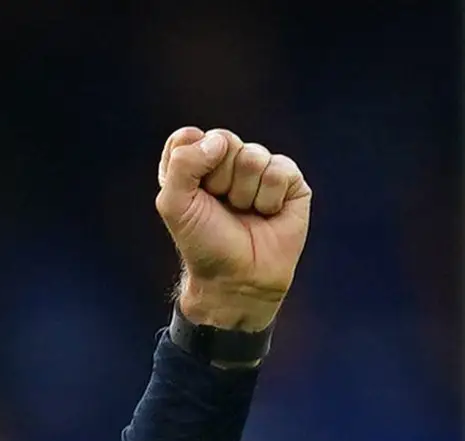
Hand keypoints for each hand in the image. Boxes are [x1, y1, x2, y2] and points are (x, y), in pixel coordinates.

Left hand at [157, 127, 311, 334]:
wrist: (237, 279)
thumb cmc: (204, 244)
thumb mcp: (174, 205)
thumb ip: (182, 163)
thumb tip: (220, 140)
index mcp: (197, 164)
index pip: (190, 136)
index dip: (192, 163)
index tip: (194, 193)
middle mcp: (229, 163)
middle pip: (224, 140)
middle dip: (219, 179)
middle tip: (222, 206)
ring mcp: (261, 170)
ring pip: (253, 156)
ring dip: (244, 193)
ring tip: (245, 213)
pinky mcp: (290, 182)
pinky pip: (279, 170)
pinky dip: (269, 198)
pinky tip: (267, 213)